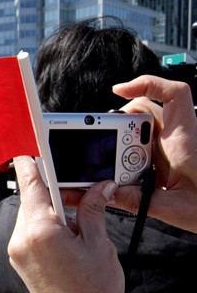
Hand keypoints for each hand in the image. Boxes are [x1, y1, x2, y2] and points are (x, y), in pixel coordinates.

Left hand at [8, 156, 122, 292]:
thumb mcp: (99, 246)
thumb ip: (92, 210)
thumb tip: (98, 187)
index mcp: (41, 230)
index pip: (30, 182)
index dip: (32, 160)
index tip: (33, 145)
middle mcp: (21, 238)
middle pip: (31, 197)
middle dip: (53, 190)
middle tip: (80, 194)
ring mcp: (17, 251)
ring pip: (30, 214)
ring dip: (50, 209)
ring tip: (77, 224)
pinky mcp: (19, 260)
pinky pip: (29, 231)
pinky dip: (45, 225)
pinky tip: (66, 237)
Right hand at [112, 75, 196, 232]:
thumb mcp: (175, 209)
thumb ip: (140, 201)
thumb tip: (110, 192)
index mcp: (184, 140)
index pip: (173, 95)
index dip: (146, 84)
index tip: (119, 90)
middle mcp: (176, 139)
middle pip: (143, 112)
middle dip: (119, 123)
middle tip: (106, 144)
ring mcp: (168, 149)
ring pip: (138, 131)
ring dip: (121, 145)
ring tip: (115, 168)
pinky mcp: (163, 160)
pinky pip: (138, 149)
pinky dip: (125, 158)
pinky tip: (122, 176)